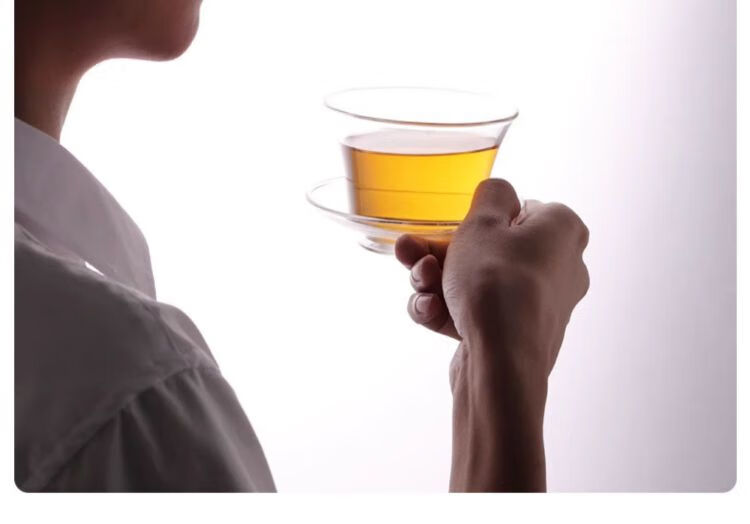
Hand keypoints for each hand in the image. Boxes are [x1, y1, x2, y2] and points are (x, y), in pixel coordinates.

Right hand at [395, 179, 588, 490]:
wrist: (501, 363)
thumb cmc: (496, 284)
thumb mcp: (482, 222)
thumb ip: (491, 194)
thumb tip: (498, 195)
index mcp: (562, 231)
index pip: (518, 210)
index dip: (479, 219)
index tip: (453, 227)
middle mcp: (560, 267)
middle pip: (489, 250)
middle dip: (440, 253)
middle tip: (409, 253)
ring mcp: (539, 306)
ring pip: (476, 283)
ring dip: (437, 282)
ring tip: (418, 285)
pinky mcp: (517, 337)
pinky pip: (477, 314)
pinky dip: (449, 311)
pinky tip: (430, 313)